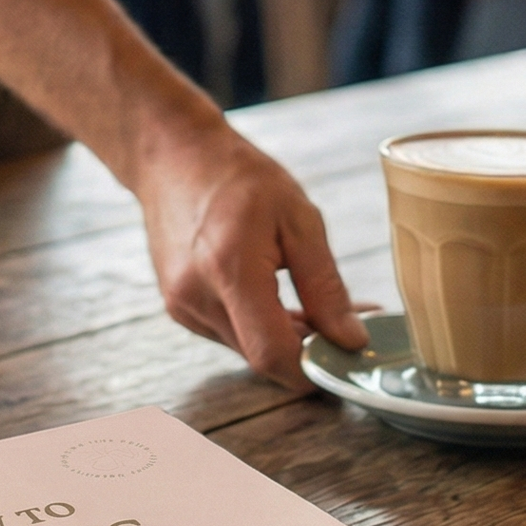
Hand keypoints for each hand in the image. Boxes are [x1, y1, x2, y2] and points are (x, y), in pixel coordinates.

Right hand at [132, 114, 366, 387]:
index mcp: (229, 270)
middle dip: (308, 350)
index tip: (348, 357)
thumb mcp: (298, 218)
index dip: (315, 368)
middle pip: (262, 356)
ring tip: (318, 306)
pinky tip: (280, 300)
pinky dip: (259, 326)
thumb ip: (325, 285)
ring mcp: (181, 305)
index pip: (273, 354)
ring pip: (247, 348)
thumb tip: (350, 338)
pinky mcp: (178, 306)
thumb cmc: (239, 176)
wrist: (174, 157)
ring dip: (285, 339)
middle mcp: (196, 297)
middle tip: (351, 322)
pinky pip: (230, 333)